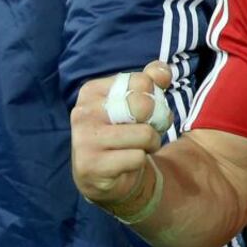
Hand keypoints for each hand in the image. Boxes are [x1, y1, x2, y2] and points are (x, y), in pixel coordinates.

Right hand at [71, 61, 172, 204]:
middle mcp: (84, 112)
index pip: (142, 81)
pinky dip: (140, 161)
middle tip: (146, 130)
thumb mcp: (139, 101)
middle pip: (144, 105)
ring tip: (137, 147)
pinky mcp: (91, 165)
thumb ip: (152, 80)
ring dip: (151, 143)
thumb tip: (163, 71)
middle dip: (156, 120)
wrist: (106, 175)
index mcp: (92, 91)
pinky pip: (137, 158)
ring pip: (145, 133)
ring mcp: (84, 139)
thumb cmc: (125, 131)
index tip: (145, 111)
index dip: (156, 97)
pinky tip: (126, 163)